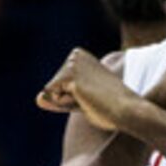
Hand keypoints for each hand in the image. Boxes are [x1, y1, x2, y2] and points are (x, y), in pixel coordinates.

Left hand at [36, 49, 151, 131]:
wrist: (127, 110)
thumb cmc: (109, 108)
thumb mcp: (79, 102)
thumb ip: (58, 99)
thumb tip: (37, 99)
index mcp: (80, 56)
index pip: (58, 82)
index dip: (71, 96)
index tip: (93, 94)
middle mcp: (75, 55)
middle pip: (52, 85)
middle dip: (67, 99)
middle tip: (93, 99)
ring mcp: (73, 64)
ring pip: (51, 91)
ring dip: (67, 102)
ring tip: (90, 100)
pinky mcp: (71, 77)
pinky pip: (53, 97)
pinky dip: (65, 105)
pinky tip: (85, 101)